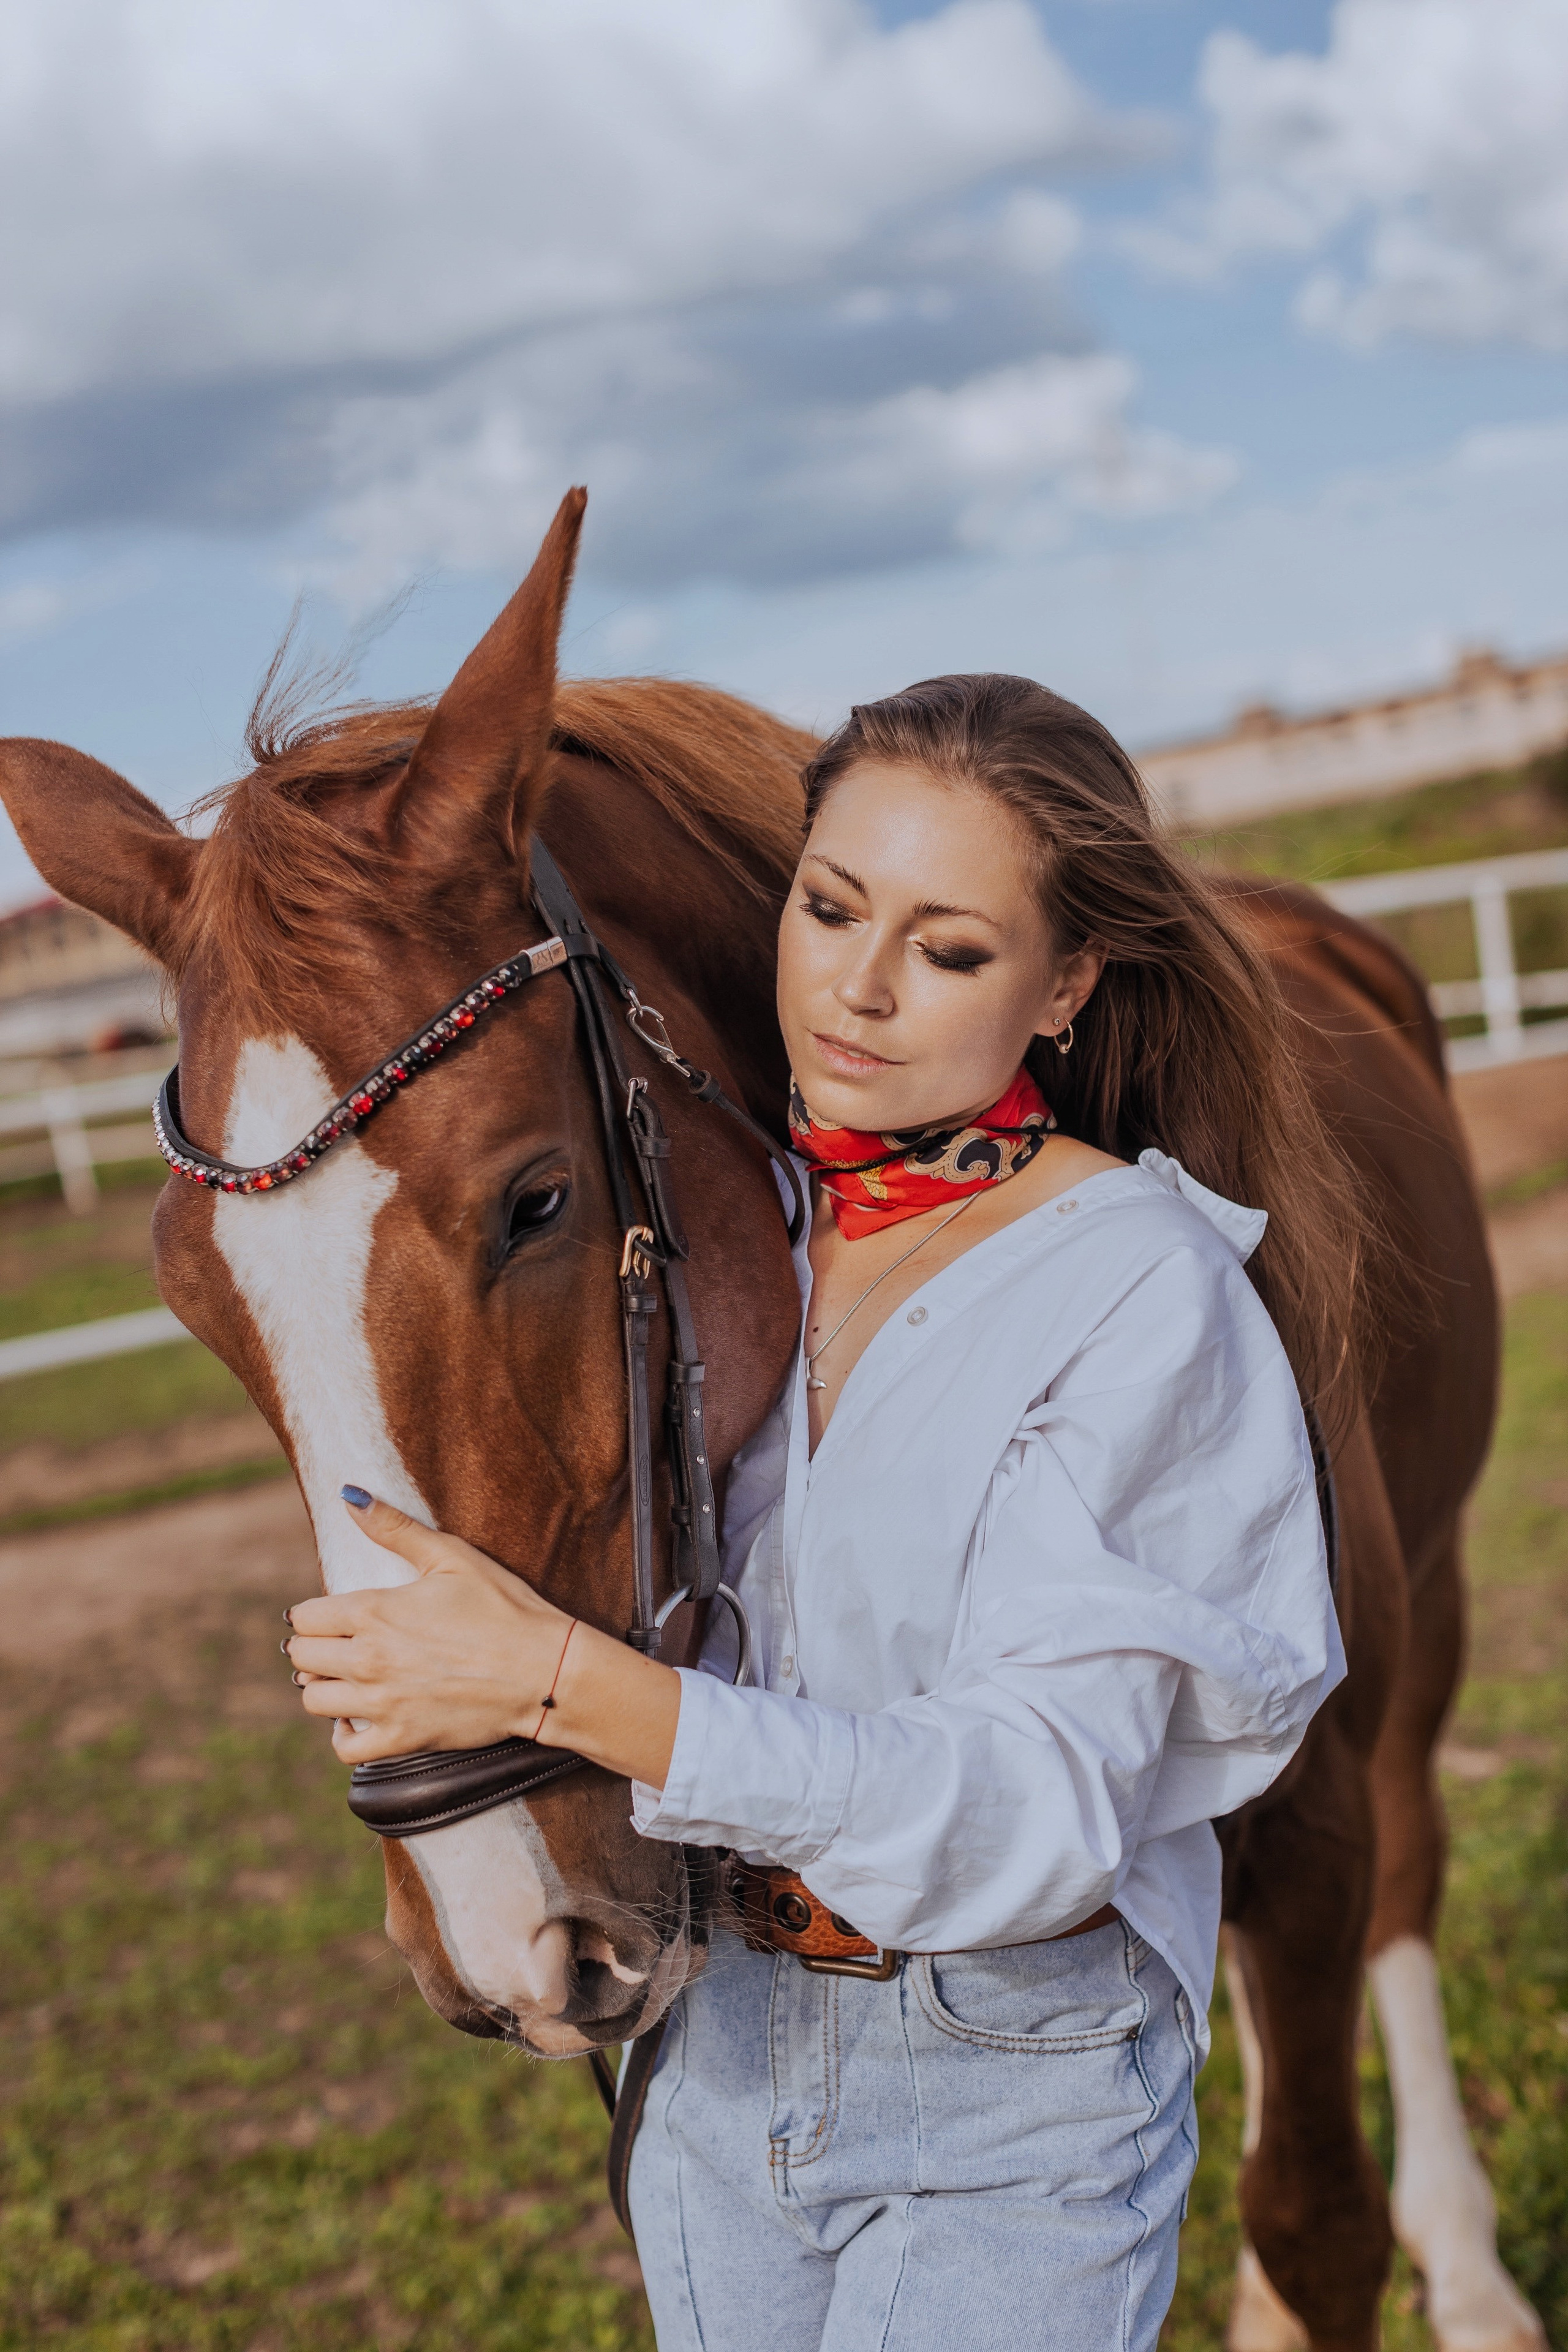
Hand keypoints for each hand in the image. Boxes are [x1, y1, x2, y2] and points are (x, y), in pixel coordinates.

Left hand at [283, 1490, 680, 1786]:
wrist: (545, 1670)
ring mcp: (382, 1703)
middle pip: (301, 1658)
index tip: (332, 1615)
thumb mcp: (452, 1556)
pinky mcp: (401, 1739)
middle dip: (313, 1648)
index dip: (314, 1614)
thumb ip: (395, 1527)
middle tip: (338, 1644)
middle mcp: (368, 1659)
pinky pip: (345, 1748)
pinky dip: (343, 1734)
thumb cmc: (504, 1607)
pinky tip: (356, 1718)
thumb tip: (349, 1497)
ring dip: (324, 1687)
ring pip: (315, 1700)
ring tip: (346, 1677)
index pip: (305, 1618)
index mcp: (374, 1611)